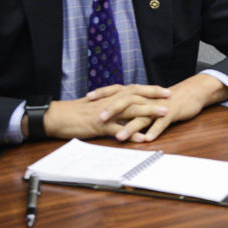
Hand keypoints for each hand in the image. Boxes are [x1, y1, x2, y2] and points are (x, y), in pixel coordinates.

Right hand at [39, 84, 171, 141]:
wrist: (56, 117)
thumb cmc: (75, 112)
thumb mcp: (97, 105)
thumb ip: (112, 104)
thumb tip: (125, 106)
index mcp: (110, 96)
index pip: (134, 89)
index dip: (150, 90)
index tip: (165, 91)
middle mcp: (110, 101)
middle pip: (137, 96)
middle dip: (155, 97)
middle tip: (170, 99)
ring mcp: (106, 113)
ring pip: (131, 110)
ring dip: (148, 111)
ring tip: (164, 114)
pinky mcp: (99, 126)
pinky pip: (118, 129)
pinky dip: (131, 133)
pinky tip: (142, 137)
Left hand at [104, 74, 227, 142]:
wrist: (192, 93)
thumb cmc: (168, 99)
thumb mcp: (147, 101)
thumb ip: (132, 106)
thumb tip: (114, 112)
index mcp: (139, 95)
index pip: (118, 91)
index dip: (104, 93)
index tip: (88, 98)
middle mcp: (146, 99)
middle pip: (127, 102)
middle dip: (113, 110)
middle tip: (99, 119)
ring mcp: (158, 106)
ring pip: (143, 116)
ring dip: (132, 127)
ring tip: (120, 137)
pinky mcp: (171, 113)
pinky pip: (162, 123)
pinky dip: (155, 130)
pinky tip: (148, 139)